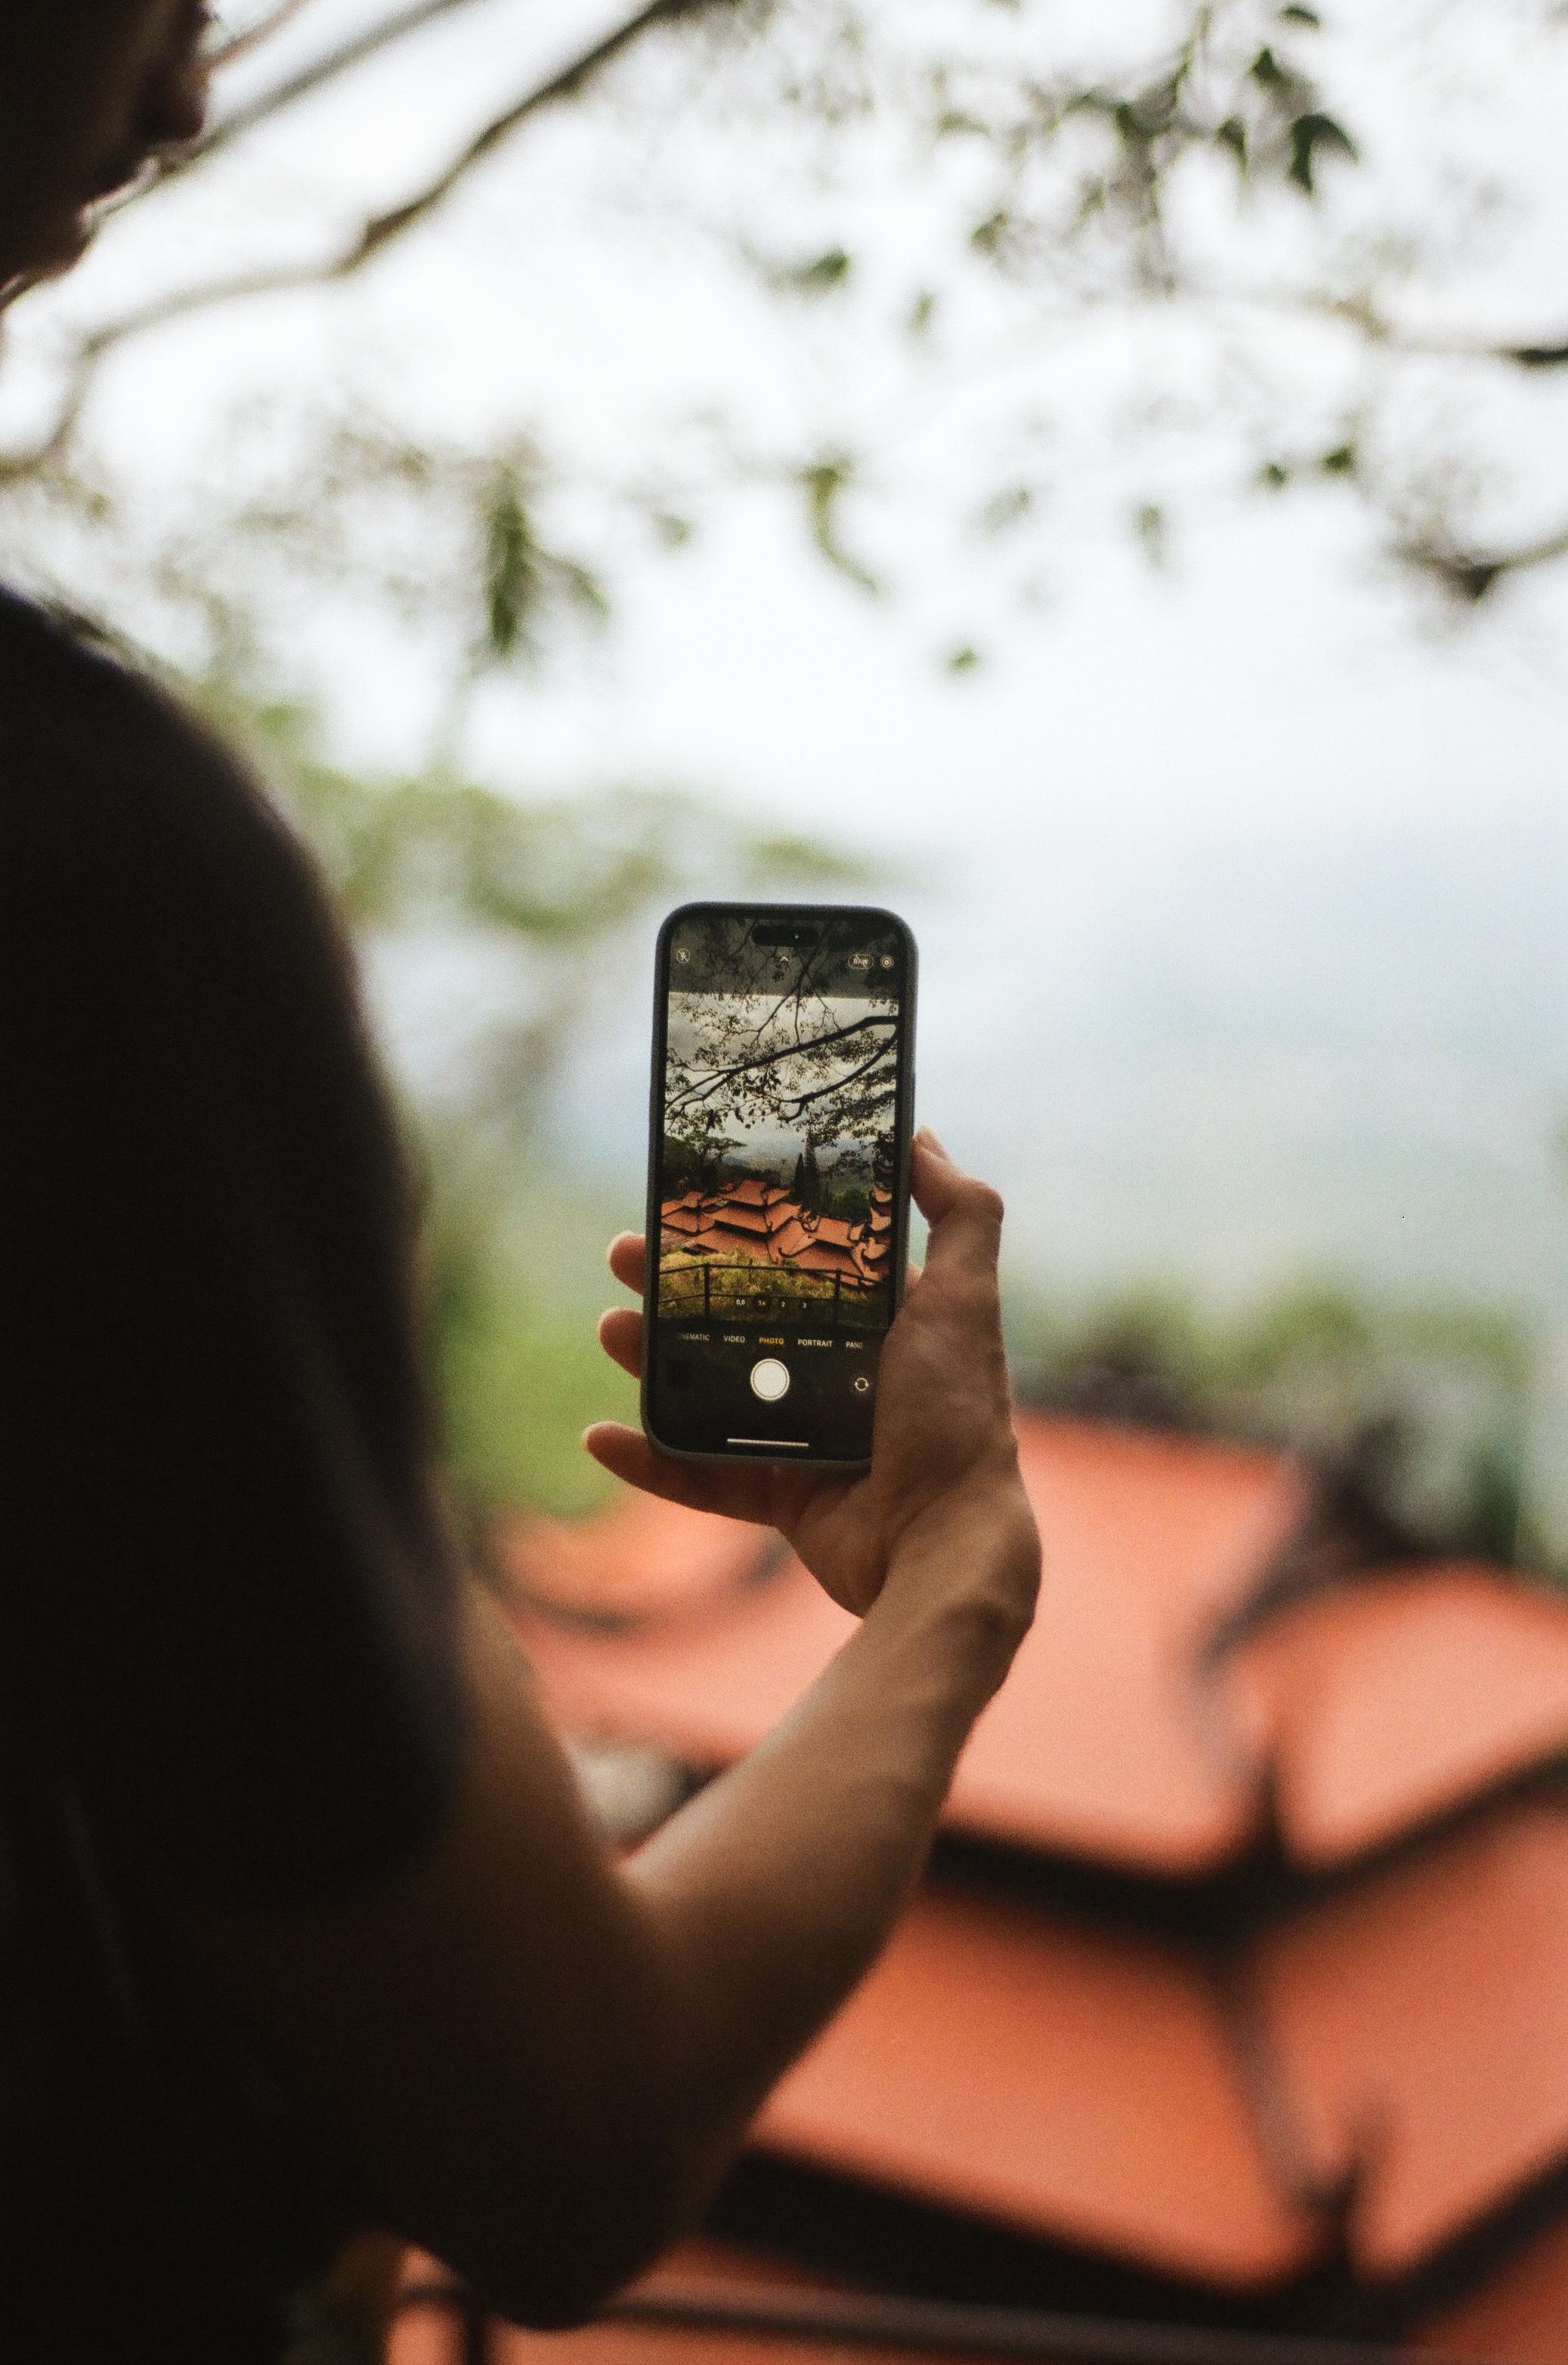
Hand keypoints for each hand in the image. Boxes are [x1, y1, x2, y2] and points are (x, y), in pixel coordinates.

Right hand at [586, 1132, 1039, 1632]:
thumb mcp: (965, 1300)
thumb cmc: (957, 1417)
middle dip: (673, 1287)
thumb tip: (922, 1136)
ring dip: (650, 1361)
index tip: (689, 1201)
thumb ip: (961, 1216)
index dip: (740, 1231)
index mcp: (876, 1324)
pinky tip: (601, 1435)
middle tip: (622, 1257)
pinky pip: (700, 1477)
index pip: (795, 1262)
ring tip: (609, 1330)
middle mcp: (840, 1375)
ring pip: (707, 1391)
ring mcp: (805, 1439)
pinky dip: (649, 1460)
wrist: (945, 1543)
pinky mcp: (782, 1498)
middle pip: (736, 1318)